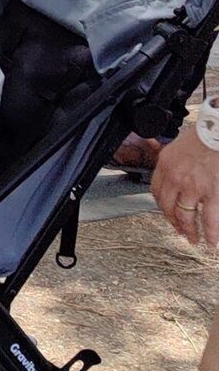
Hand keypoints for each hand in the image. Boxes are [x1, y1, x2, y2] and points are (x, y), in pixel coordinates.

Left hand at [152, 126, 218, 249]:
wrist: (218, 129)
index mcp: (166, 164)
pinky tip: (212, 241)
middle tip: (181, 232)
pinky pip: (209, 219)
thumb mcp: (180, 144)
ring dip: (190, 232)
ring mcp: (193, 186)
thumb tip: (177, 174)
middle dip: (174, 223)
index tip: (168, 214)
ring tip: (195, 240)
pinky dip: (211, 233)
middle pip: (168, 207)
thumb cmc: (205, 133)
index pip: (157, 192)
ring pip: (186, 216)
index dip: (163, 207)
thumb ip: (175, 161)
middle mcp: (175, 177)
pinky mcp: (212, 192)